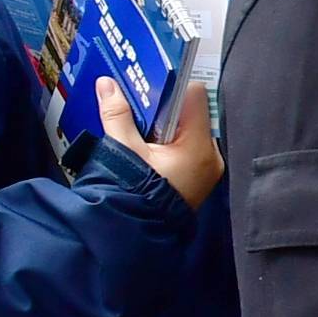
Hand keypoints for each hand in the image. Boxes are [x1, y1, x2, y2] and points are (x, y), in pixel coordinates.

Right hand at [100, 76, 224, 207]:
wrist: (137, 234)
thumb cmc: (134, 196)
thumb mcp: (124, 151)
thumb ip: (117, 114)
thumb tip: (107, 84)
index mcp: (197, 147)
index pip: (195, 96)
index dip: (173, 85)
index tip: (152, 83)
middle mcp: (210, 156)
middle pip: (192, 112)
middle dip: (166, 106)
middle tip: (142, 101)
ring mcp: (208, 168)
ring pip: (190, 129)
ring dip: (167, 124)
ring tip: (143, 123)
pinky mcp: (200, 176)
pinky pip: (189, 147)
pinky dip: (171, 140)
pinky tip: (150, 142)